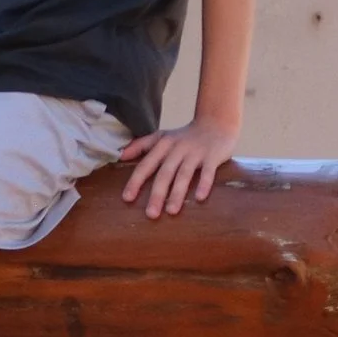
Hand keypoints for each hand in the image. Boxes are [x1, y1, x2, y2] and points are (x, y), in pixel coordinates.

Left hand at [117, 115, 240, 215]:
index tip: (127, 198)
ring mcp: (196, 152)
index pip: (146, 164)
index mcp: (163, 145)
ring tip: (171, 211)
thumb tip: (120, 155)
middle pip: (165, 172)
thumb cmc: (186, 135)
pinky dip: (204, 183)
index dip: (136, 181)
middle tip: (151, 214)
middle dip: (157, 194)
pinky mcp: (213, 155)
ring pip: (184, 174)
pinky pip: (208, 171)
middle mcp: (178, 148)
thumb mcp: (162, 136)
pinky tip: (200, 198)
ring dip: (177, 193)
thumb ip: (141, 145)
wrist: (217, 122)